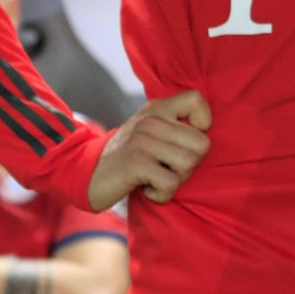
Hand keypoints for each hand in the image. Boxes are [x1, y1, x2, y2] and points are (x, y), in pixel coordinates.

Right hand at [88, 90, 211, 210]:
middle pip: (202, 143)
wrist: (87, 172)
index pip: (197, 99)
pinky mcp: (135, 163)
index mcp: (158, 108)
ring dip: (176, 179)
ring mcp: (142, 141)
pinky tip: (148, 188)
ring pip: (189, 163)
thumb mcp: (150, 131)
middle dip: (190, 163)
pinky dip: (162, 194)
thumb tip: (207, 129)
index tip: (185, 141)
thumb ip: (175, 124)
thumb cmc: (129, 155)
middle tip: (168, 168)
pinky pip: (170, 183)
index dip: (202, 124)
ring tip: (158, 177)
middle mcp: (151, 120)